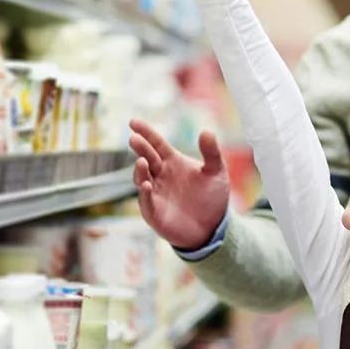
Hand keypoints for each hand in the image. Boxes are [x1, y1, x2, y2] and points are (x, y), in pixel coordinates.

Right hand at [129, 118, 230, 250]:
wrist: (213, 227)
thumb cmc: (212, 197)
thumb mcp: (216, 172)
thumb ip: (211, 152)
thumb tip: (207, 131)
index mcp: (172, 161)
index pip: (156, 143)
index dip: (145, 132)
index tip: (133, 122)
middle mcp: (160, 175)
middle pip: (147, 158)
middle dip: (140, 148)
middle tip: (134, 139)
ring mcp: (155, 193)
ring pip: (142, 178)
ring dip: (140, 170)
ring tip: (142, 161)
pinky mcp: (154, 213)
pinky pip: (147, 202)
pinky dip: (145, 193)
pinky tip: (147, 185)